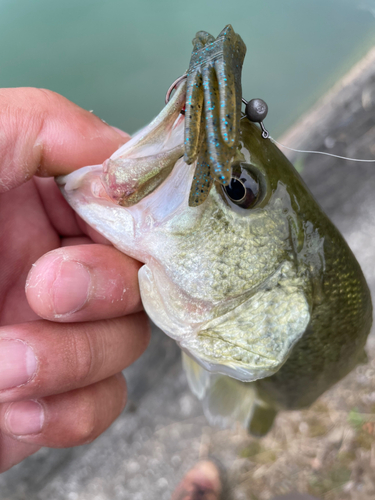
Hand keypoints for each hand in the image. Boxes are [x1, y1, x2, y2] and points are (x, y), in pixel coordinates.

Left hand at [0, 88, 149, 471]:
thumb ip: (45, 126)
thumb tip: (126, 160)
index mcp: (47, 207)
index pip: (135, 211)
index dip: (144, 223)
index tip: (124, 234)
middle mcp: (63, 266)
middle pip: (139, 280)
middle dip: (102, 290)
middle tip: (45, 290)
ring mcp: (62, 333)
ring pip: (125, 345)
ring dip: (73, 359)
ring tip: (3, 367)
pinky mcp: (52, 395)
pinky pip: (101, 405)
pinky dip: (69, 411)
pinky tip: (17, 409)